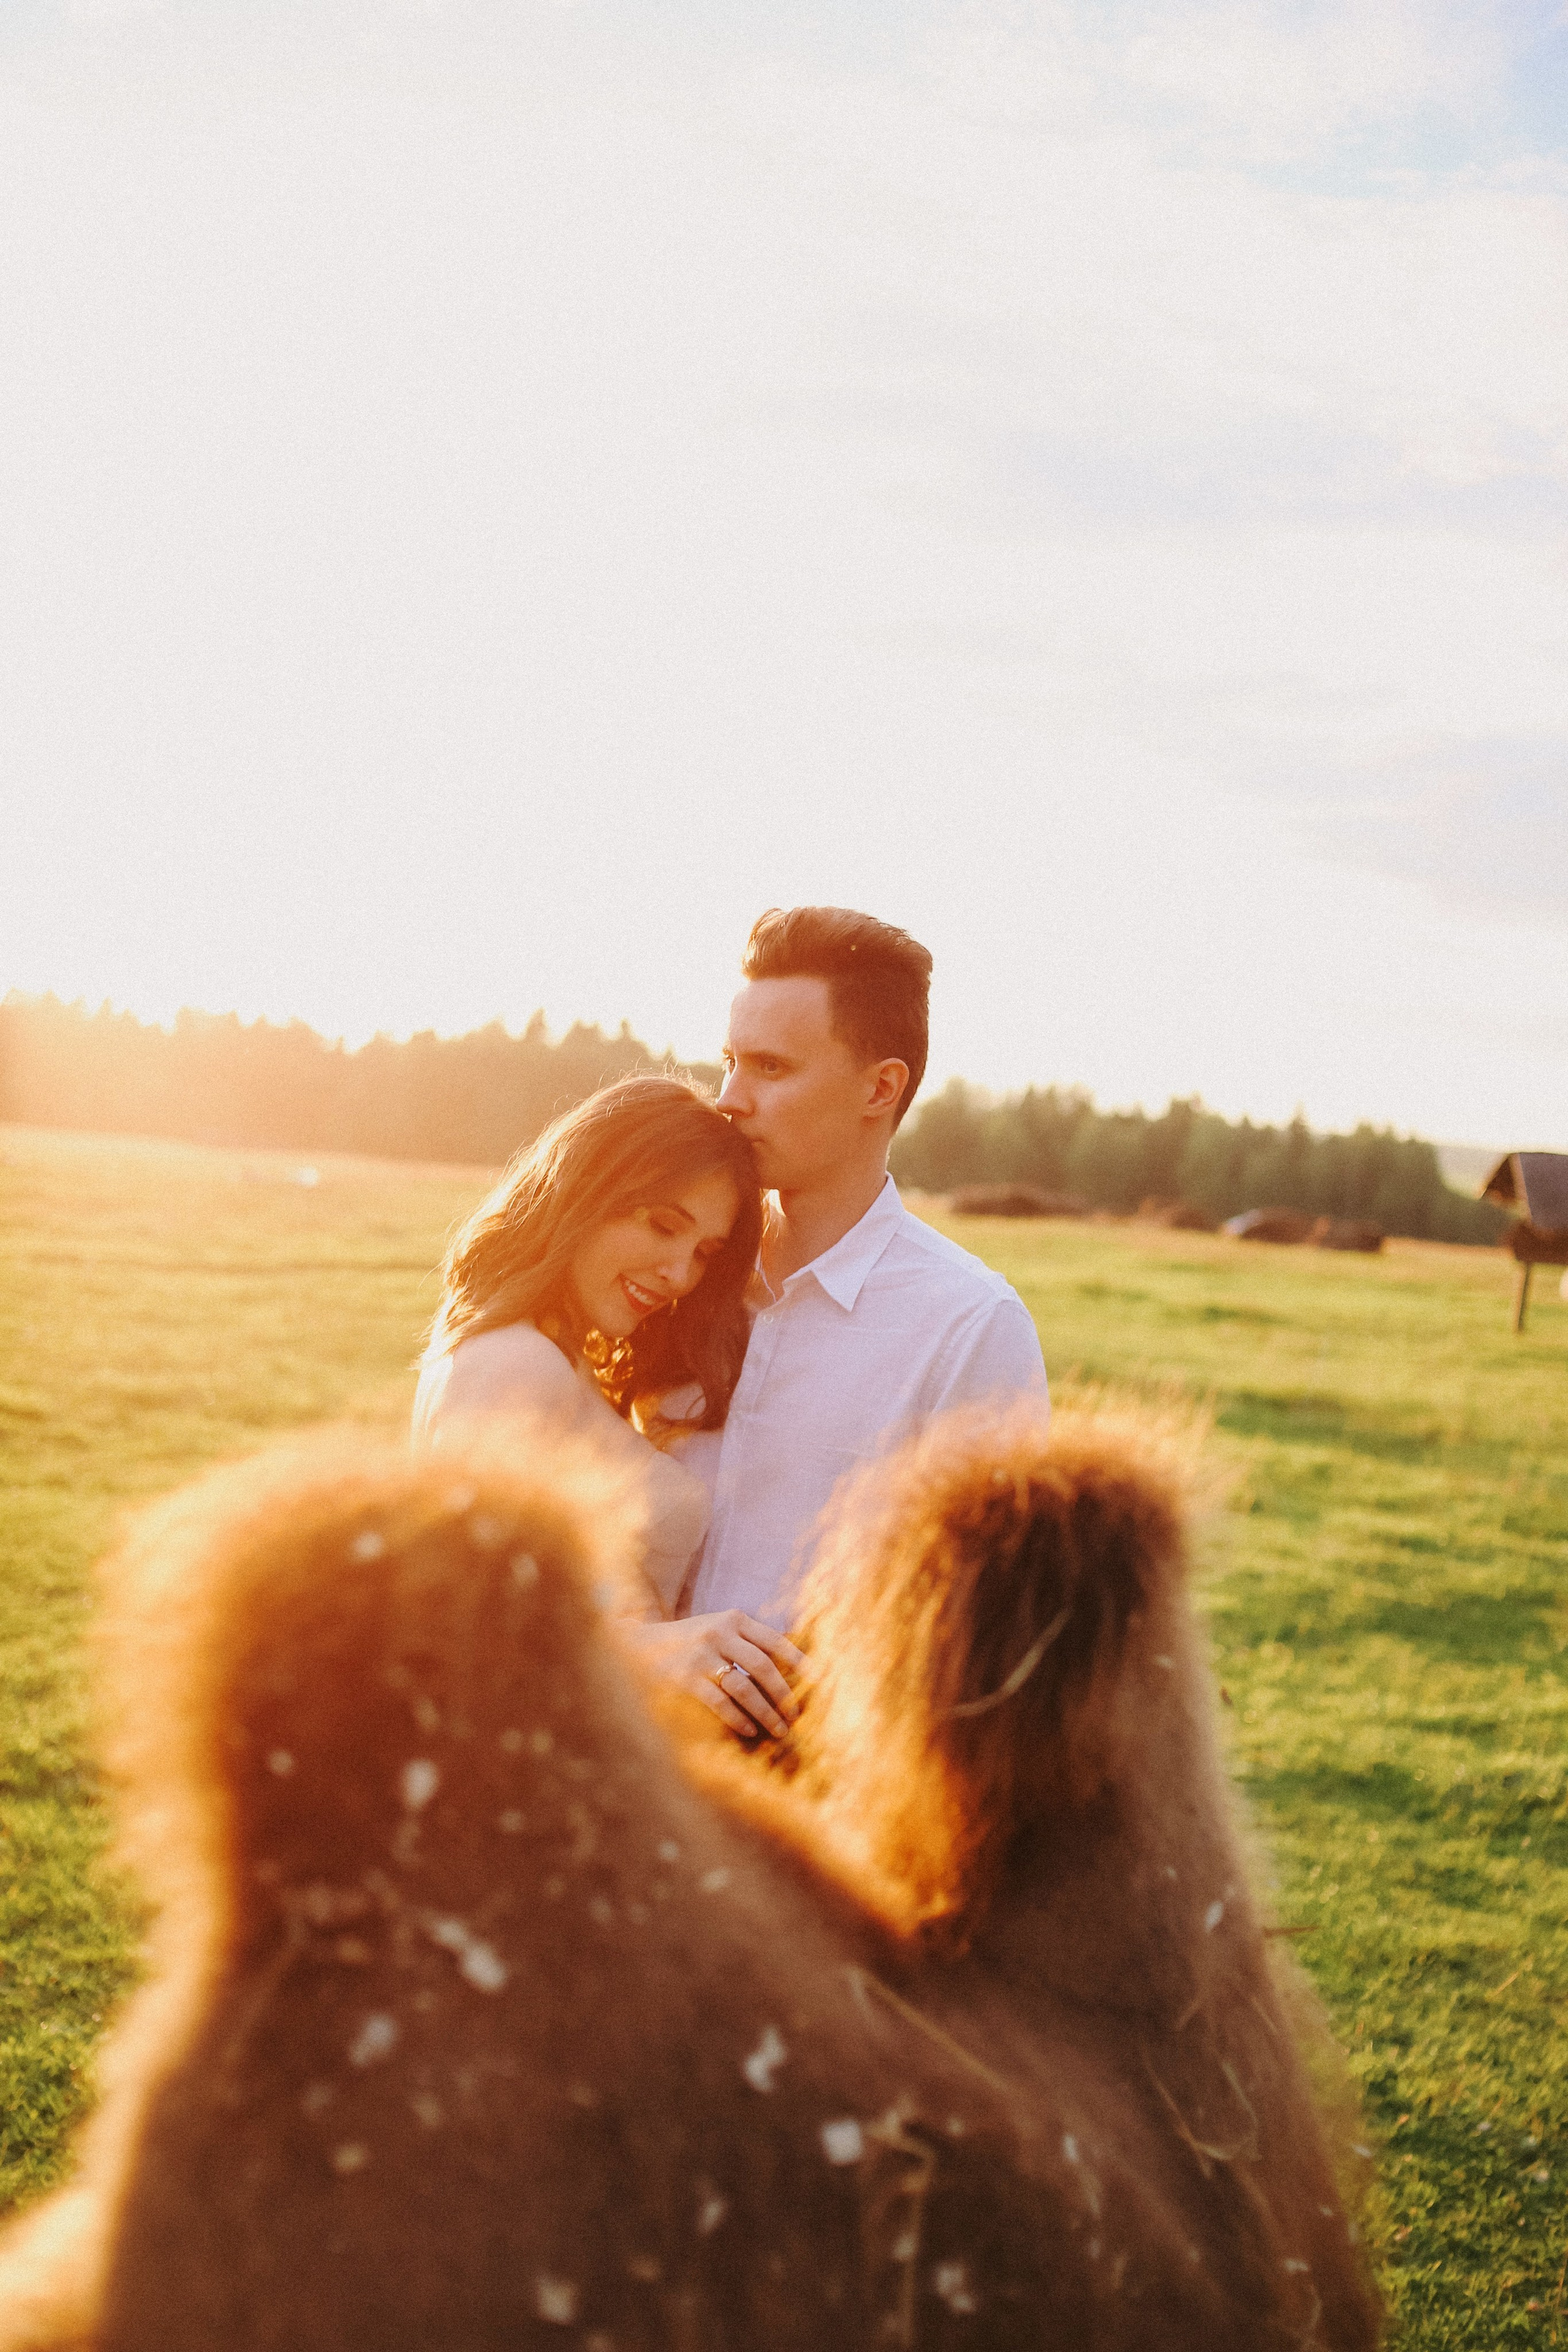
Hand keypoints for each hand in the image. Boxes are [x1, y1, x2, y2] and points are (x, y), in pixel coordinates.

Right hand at [618, 1610, 804, 1740]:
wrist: (638, 1645)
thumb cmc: (689, 1641)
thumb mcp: (717, 1629)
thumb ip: (747, 1642)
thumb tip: (790, 1670)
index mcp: (732, 1618)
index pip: (773, 1640)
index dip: (799, 1660)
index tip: (818, 1680)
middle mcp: (718, 1632)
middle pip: (763, 1666)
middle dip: (784, 1694)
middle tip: (796, 1715)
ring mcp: (701, 1655)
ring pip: (744, 1687)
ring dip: (766, 1712)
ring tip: (779, 1730)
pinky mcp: (685, 1678)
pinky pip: (720, 1703)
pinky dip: (738, 1719)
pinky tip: (750, 1730)